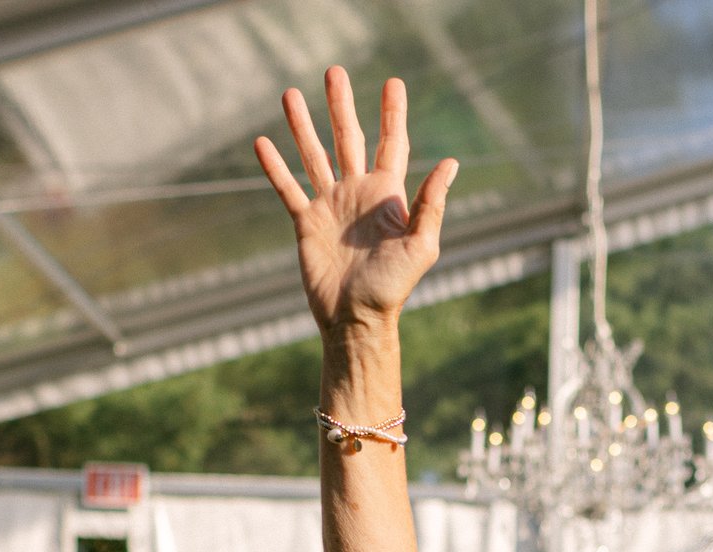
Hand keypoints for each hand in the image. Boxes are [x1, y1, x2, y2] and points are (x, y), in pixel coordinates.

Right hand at [255, 69, 457, 334]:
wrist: (356, 319)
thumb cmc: (393, 288)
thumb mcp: (421, 245)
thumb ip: (431, 204)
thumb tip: (450, 163)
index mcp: (387, 195)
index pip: (391, 143)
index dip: (392, 113)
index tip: (393, 83)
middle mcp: (358, 194)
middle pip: (348, 138)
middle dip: (341, 105)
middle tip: (334, 71)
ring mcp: (330, 207)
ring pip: (314, 155)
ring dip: (303, 125)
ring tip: (290, 94)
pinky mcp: (306, 224)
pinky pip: (288, 189)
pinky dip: (275, 167)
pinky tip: (263, 143)